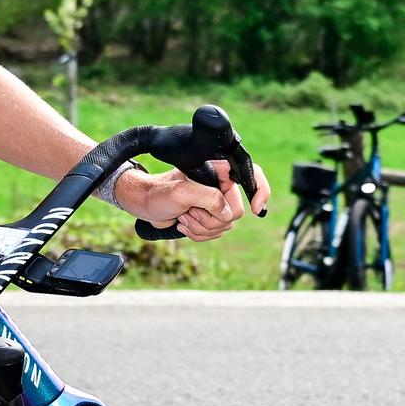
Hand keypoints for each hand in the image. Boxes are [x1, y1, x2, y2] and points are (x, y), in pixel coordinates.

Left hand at [117, 159, 270, 240]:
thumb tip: (227, 214)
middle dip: (211, 218)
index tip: (256, 209)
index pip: (253, 175)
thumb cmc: (159, 193)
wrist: (144, 205)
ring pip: (224, 227)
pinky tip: (182, 223)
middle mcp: (220, 186)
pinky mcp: (207, 218)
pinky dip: (198, 234)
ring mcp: (215, 204)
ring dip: (200, 227)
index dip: (261, 191)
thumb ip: (209, 199)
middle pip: (235, 212)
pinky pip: (214, 234)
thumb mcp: (182, 193)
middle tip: (190, 211)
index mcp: (218, 171)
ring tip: (182, 216)